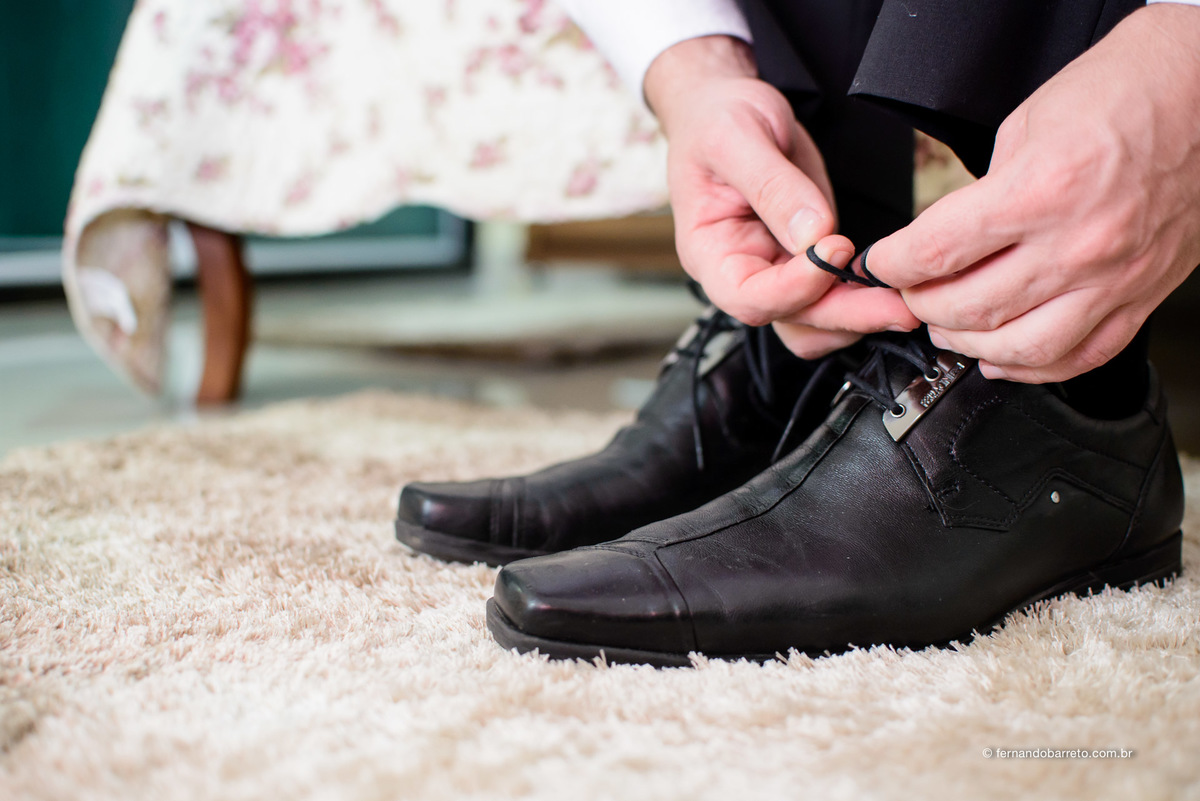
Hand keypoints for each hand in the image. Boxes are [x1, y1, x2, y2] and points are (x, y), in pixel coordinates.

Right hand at [644, 37, 916, 357]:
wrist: (722, 107)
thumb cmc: (716, 119)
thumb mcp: (737, 138)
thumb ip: (772, 185)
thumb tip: (813, 233)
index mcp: (708, 252)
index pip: (747, 296)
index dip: (796, 286)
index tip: (837, 248)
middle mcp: (740, 273)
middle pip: (791, 317)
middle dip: (846, 313)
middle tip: (899, 304)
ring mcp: (774, 271)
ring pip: (815, 321)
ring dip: (859, 316)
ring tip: (904, 298)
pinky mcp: (804, 262)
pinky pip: (831, 299)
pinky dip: (862, 300)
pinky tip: (892, 283)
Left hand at [865, 5, 1199, 382]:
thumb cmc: (1119, 94)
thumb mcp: (1026, 126)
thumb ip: (981, 195)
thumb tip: (943, 244)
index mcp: (1042, 190)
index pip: (936, 252)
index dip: (892, 264)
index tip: (880, 264)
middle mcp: (1080, 243)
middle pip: (970, 307)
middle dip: (923, 305)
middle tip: (911, 294)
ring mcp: (1116, 278)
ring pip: (1021, 346)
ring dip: (969, 344)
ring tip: (948, 327)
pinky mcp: (1143, 295)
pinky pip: (1080, 356)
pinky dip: (1032, 366)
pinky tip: (1002, 357)